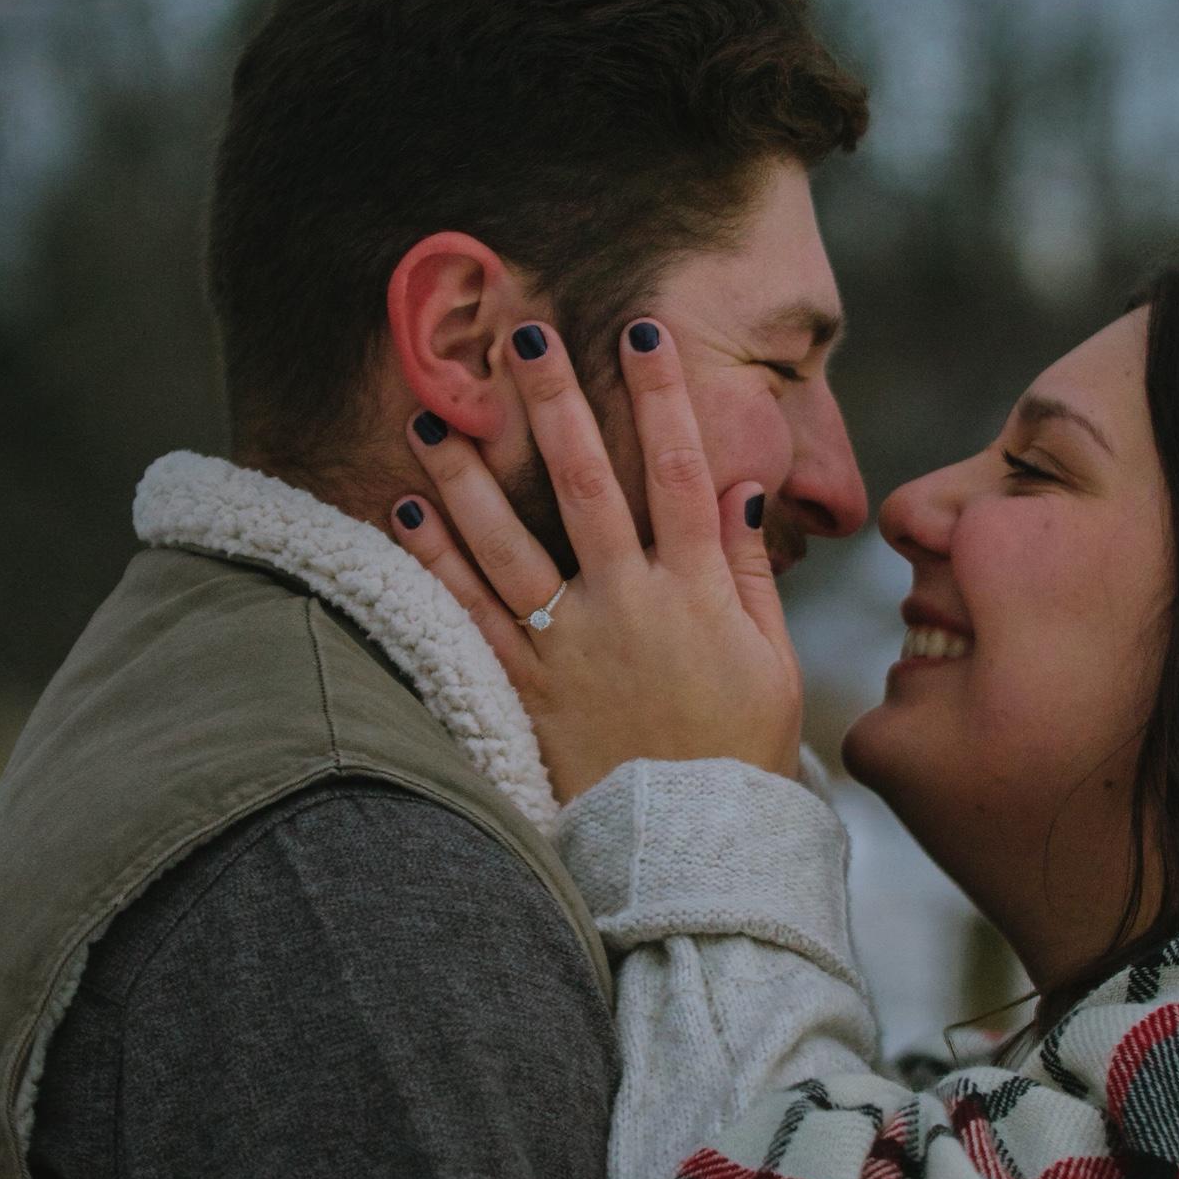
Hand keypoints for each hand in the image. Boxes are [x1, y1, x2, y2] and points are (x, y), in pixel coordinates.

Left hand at [389, 319, 802, 803]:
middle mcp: (628, 603)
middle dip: (554, 403)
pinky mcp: (528, 687)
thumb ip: (753, 574)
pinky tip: (405, 511)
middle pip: (585, 484)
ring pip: (508, 543)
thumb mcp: (774, 662)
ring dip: (466, 475)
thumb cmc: (741, 752)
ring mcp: (570, 644)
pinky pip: (471, 616)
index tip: (640, 331)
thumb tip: (739, 490)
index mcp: (698, 592)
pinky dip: (435, 563)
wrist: (691, 847)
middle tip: (521, 336)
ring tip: (429, 414)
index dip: (662, 396)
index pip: (681, 471)